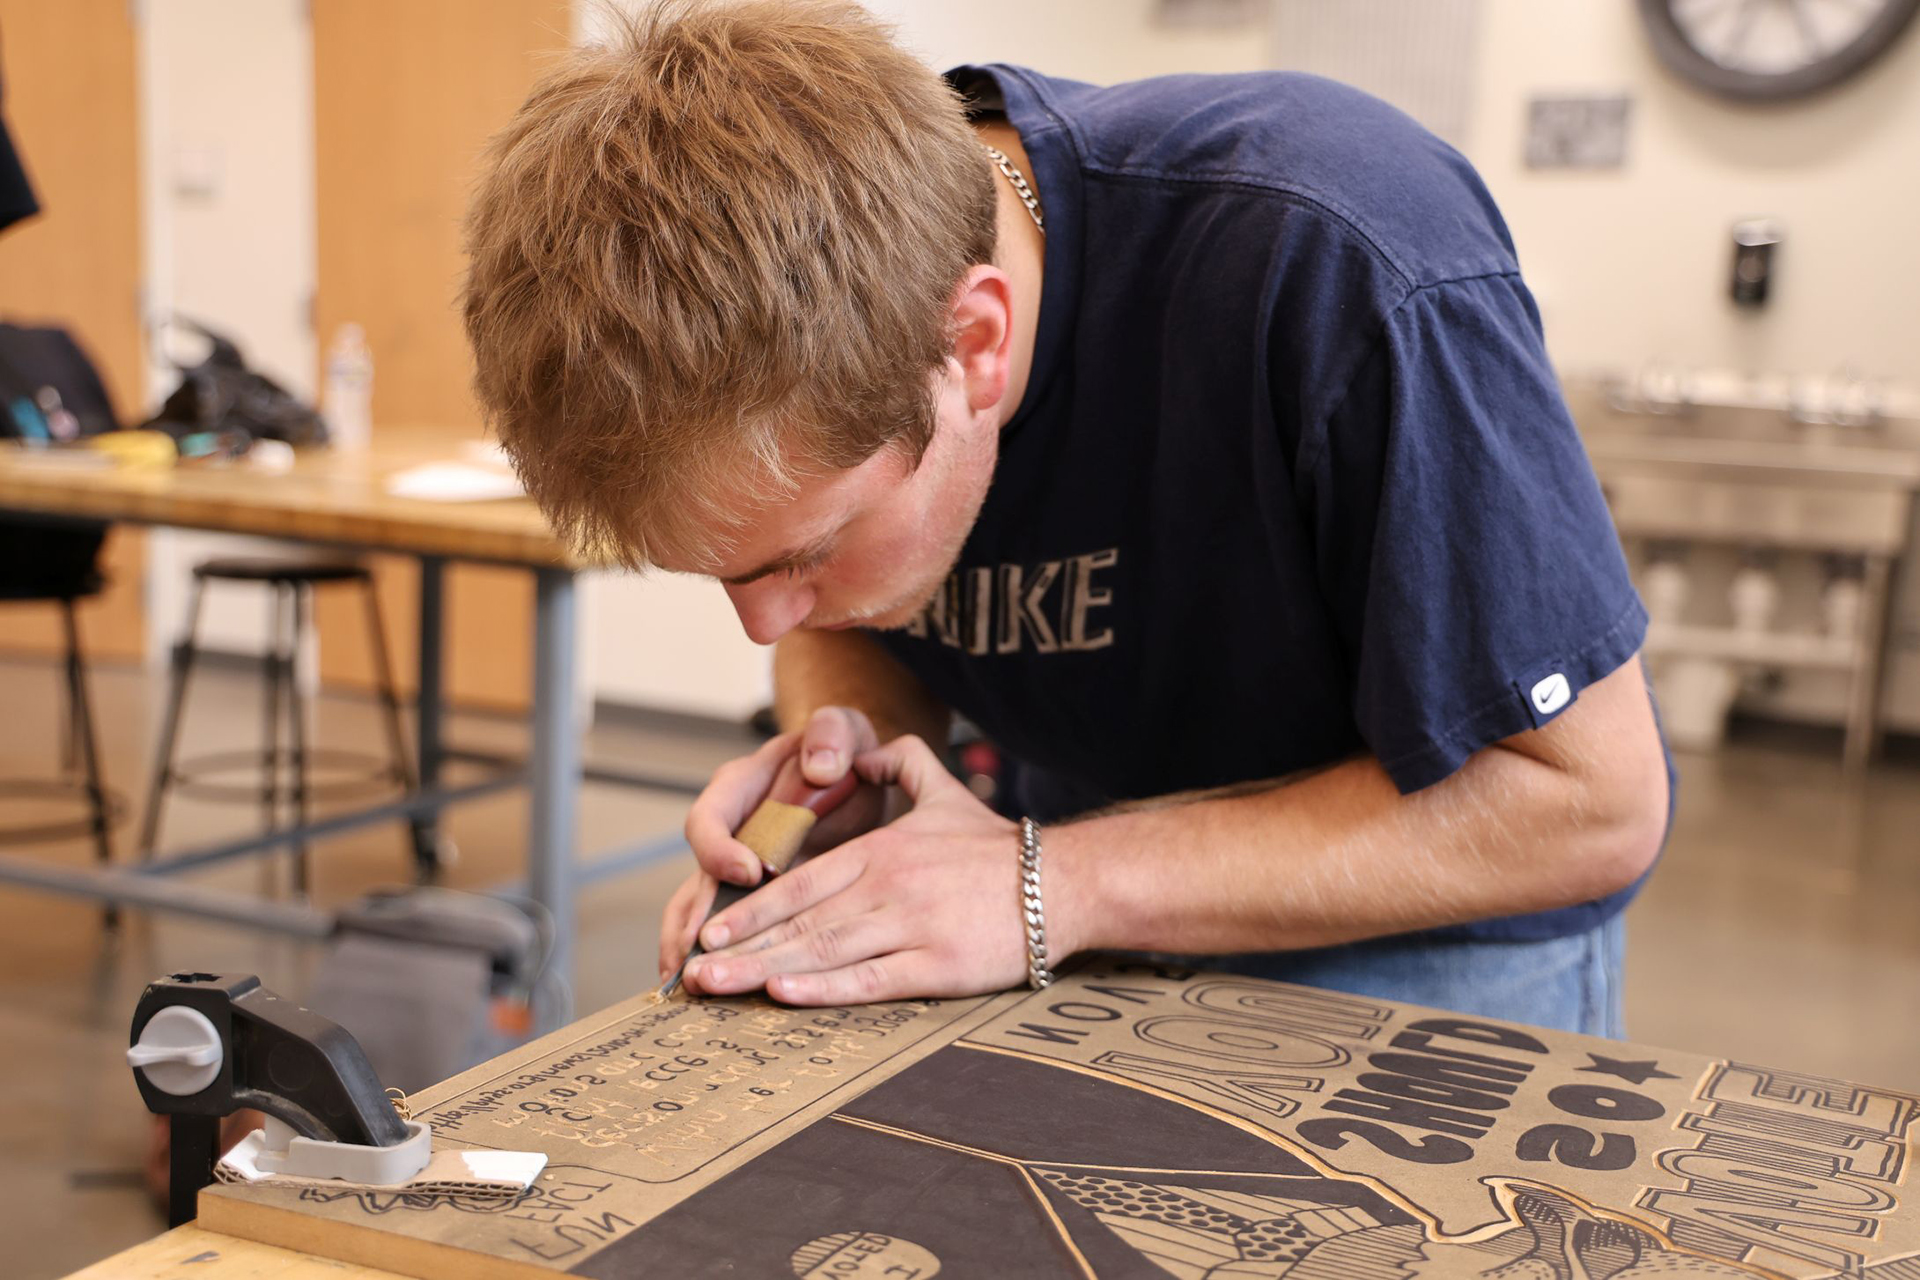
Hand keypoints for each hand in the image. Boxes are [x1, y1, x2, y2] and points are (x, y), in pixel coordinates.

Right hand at [658, 707, 883, 979]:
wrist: (851, 774)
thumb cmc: (840, 751)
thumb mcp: (841, 730)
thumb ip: (832, 736)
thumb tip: (821, 765)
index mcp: (742, 787)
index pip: (712, 818)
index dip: (723, 847)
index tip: (751, 870)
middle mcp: (731, 832)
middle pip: (696, 877)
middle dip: (692, 920)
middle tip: (698, 955)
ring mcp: (740, 869)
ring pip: (702, 913)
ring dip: (694, 950)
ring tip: (694, 985)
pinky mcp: (759, 898)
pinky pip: (733, 931)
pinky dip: (728, 959)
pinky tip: (723, 991)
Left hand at [678, 734, 1031, 1004]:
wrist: (1063, 882)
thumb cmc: (996, 847)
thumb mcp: (943, 789)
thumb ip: (898, 761)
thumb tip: (860, 750)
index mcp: (880, 851)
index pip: (798, 882)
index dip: (748, 907)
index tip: (709, 928)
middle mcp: (887, 887)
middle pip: (798, 921)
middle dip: (740, 947)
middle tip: (691, 972)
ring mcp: (910, 927)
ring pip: (823, 952)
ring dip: (764, 971)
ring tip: (719, 988)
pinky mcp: (938, 966)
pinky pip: (871, 981)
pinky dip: (824, 989)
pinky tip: (785, 994)